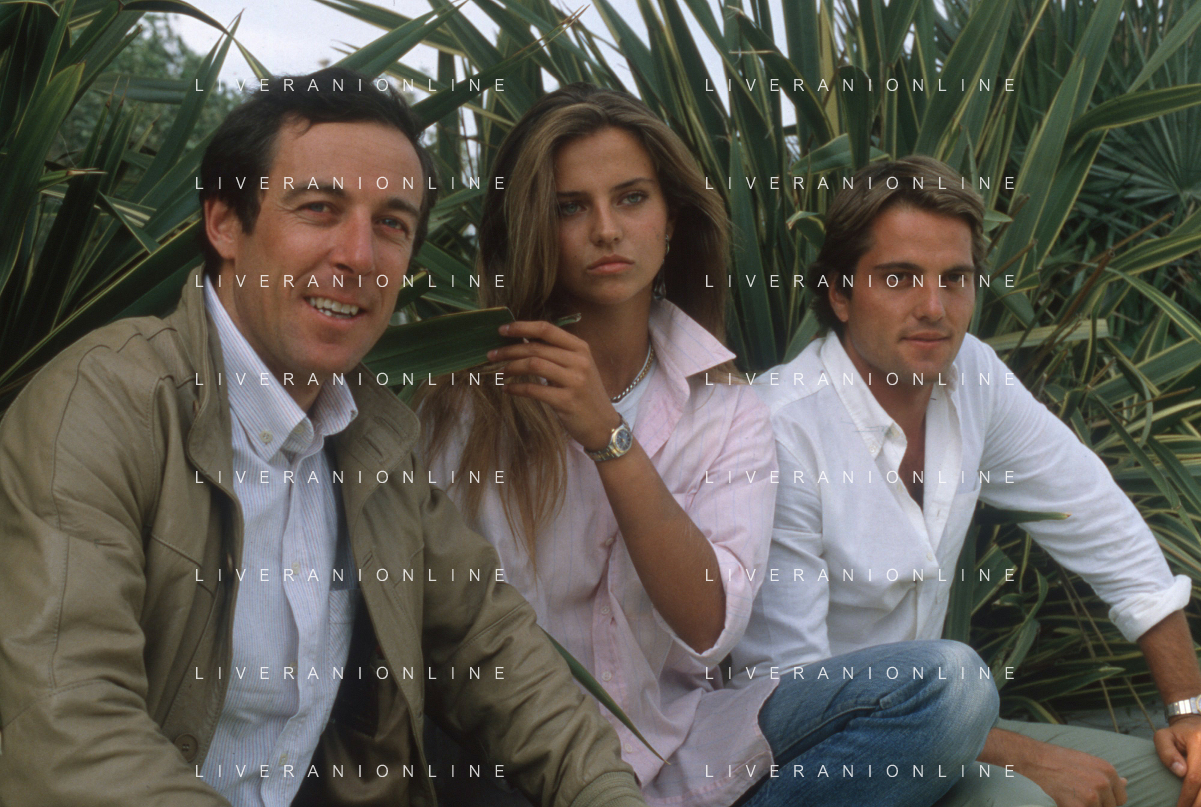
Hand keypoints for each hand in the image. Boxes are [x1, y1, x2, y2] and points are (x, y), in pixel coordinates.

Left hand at [489, 320, 619, 450]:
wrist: (603, 425)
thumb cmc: (585, 394)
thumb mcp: (577, 367)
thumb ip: (556, 354)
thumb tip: (523, 341)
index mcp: (580, 348)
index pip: (547, 329)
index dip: (522, 327)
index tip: (502, 330)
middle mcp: (579, 361)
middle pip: (536, 347)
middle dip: (509, 350)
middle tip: (492, 354)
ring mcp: (574, 381)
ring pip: (533, 364)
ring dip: (511, 367)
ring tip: (500, 372)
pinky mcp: (566, 401)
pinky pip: (534, 390)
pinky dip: (517, 388)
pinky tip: (508, 389)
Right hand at [1018, 740, 1126, 806]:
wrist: (1030, 759)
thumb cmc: (1054, 760)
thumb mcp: (1085, 762)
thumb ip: (1105, 775)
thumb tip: (1127, 782)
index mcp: (1108, 771)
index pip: (1120, 799)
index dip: (1105, 801)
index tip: (1090, 797)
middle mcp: (1103, 783)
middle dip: (1095, 806)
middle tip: (1074, 796)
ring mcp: (1092, 796)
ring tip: (1066, 797)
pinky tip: (1062, 801)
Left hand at [1155, 715, 1200, 806]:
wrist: (1196, 725)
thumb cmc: (1177, 735)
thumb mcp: (1163, 737)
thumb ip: (1166, 753)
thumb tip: (1179, 772)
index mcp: (1198, 742)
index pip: (1195, 777)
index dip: (1188, 796)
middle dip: (1198, 803)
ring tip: (1193, 806)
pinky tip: (1200, 801)